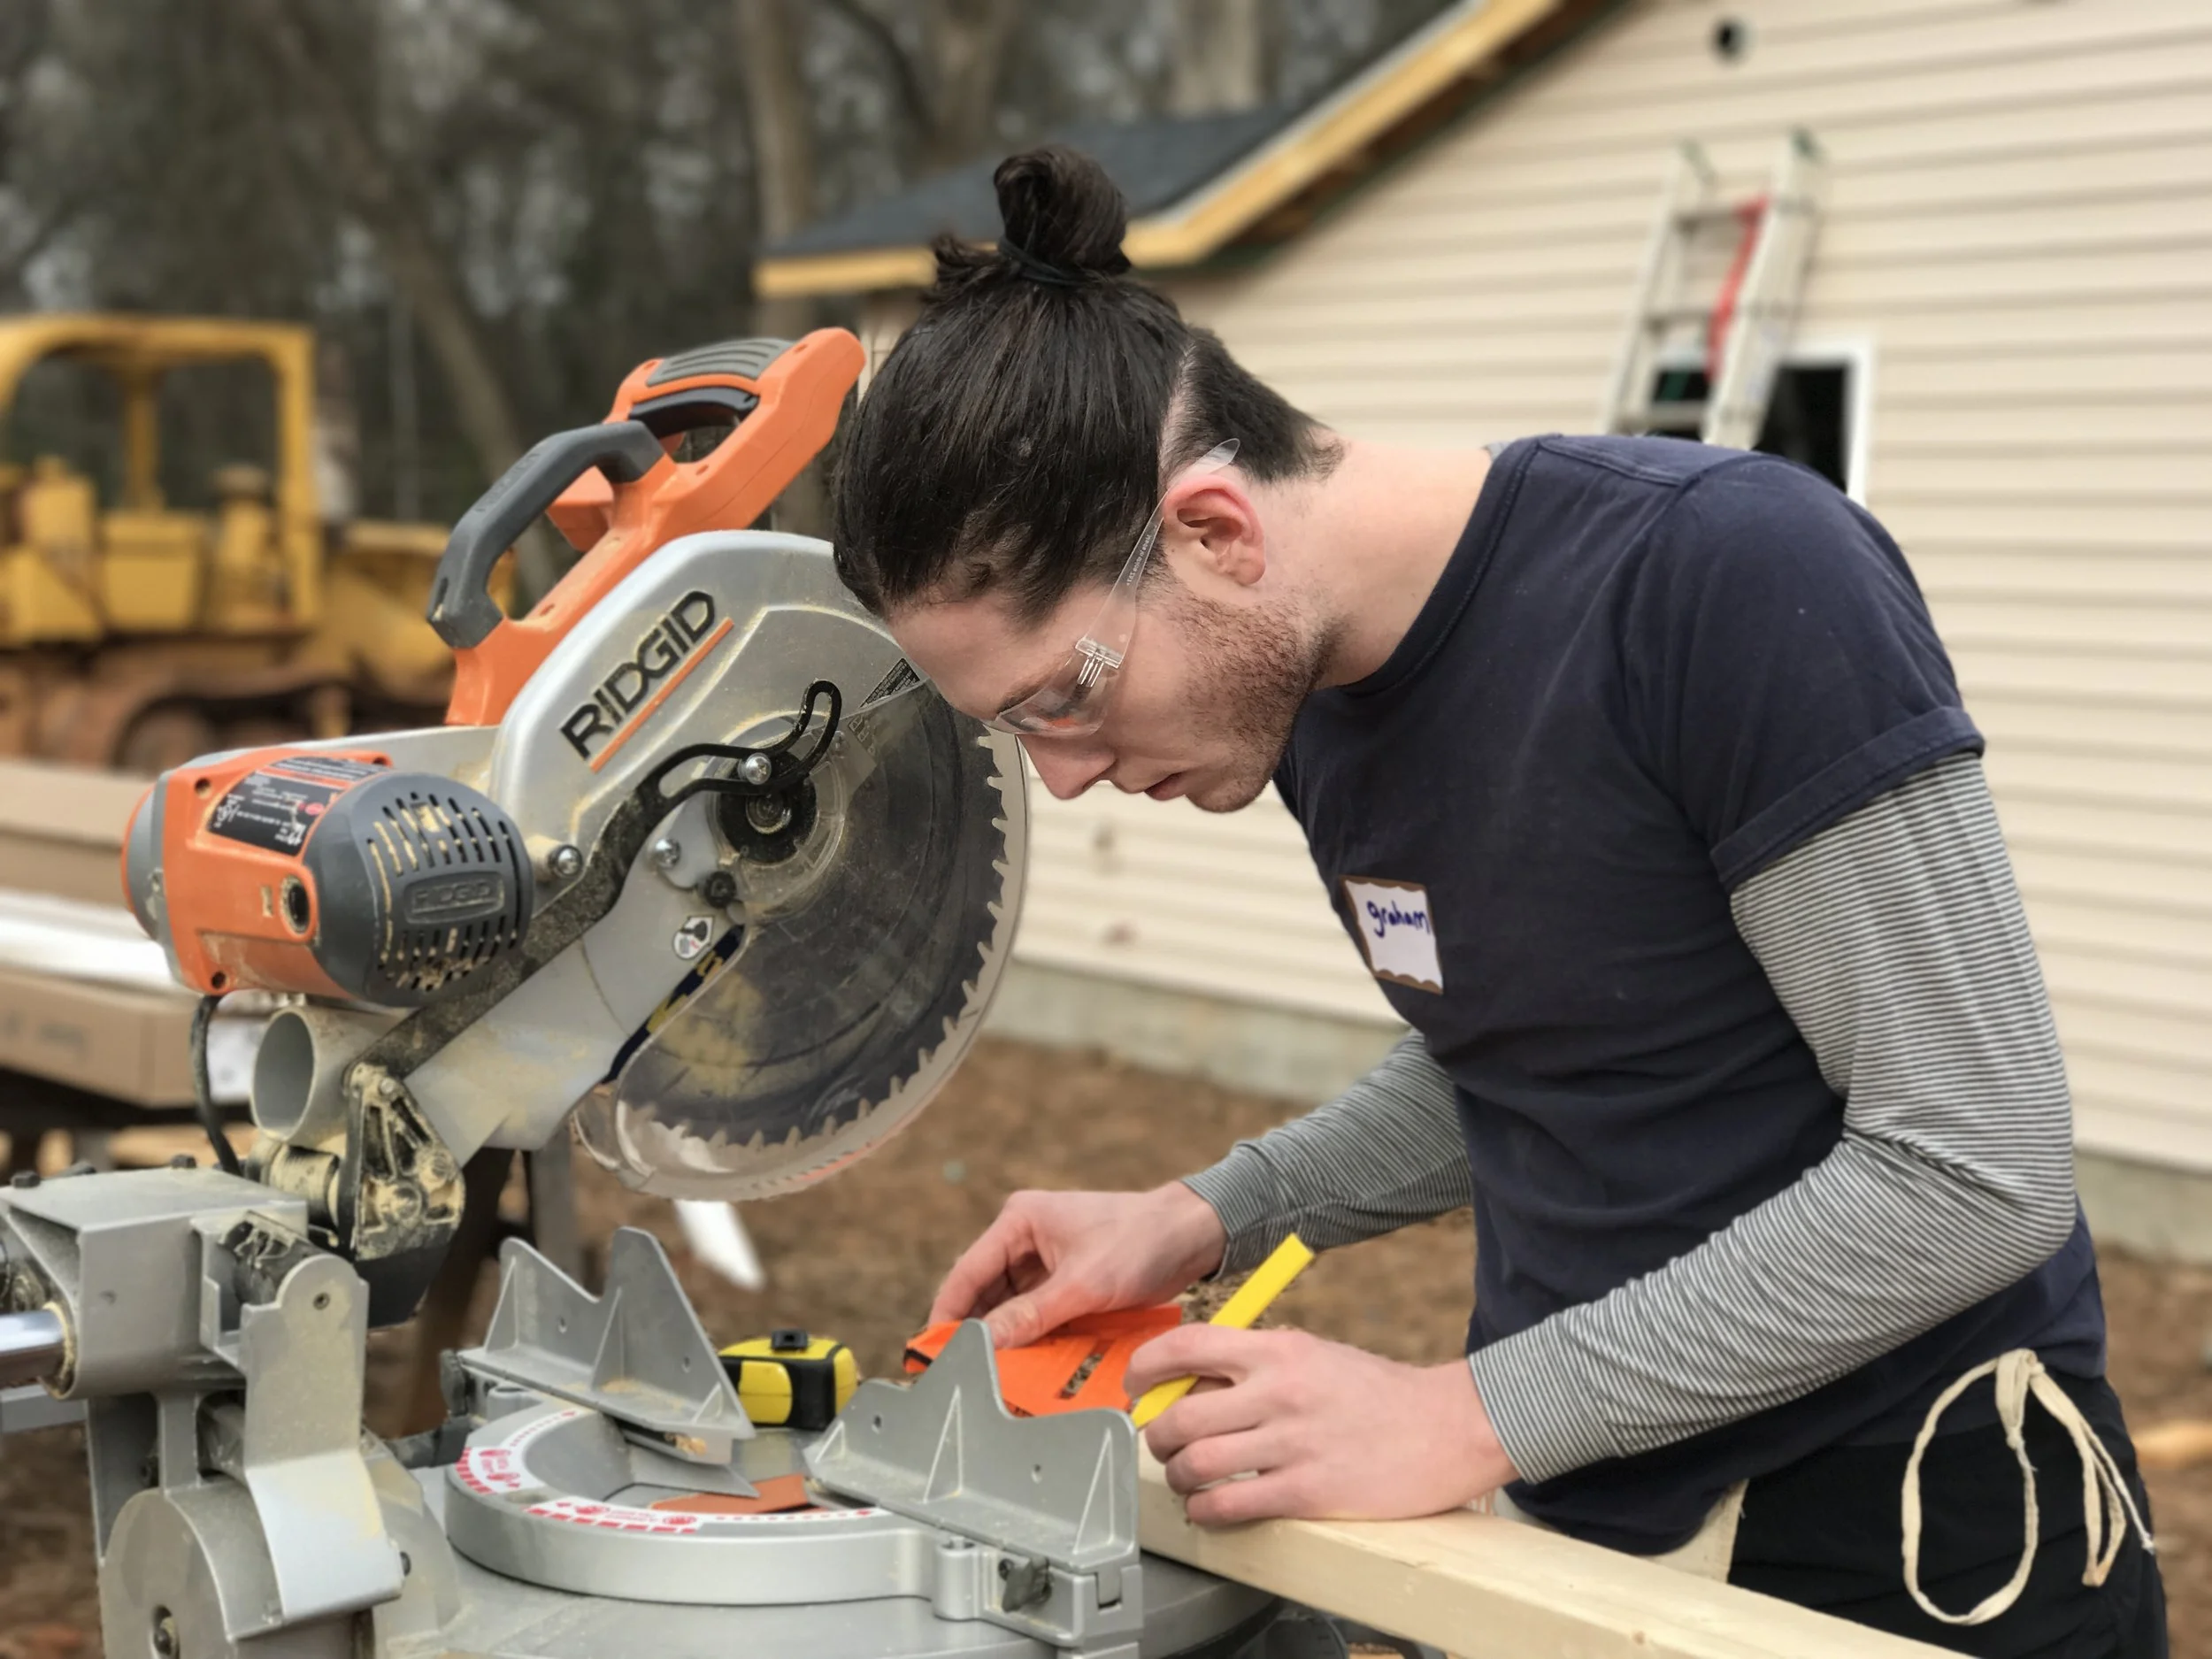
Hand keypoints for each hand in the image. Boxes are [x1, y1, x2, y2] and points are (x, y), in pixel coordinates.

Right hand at [929, 1183, 1226, 1346]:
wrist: (1193, 1235)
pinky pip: (1040, 1318)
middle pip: (987, 1296)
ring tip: (997, 1377)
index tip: (932, 1350)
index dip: (948, 1313)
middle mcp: (1026, 1240)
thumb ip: (1031, 1315)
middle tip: (966, 1374)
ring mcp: (1047, 1264)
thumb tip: (986, 1343)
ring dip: (1009, 1342)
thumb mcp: (1083, 1283)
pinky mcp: (1067, 1284)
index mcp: (1020, 1222)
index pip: (968, 1272)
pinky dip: (1036, 1341)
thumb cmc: (1141, 1239)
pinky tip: (1030, 1368)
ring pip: (1013, 1312)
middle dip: (980, 1334)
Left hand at [1127, 1325, 1518, 1524]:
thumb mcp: (1313, 1356)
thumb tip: (1189, 1384)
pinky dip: (1205, 1511)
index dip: (1145, 1368)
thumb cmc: (1376, 1393)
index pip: (1186, 1346)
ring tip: (1186, 1479)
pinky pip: (1229, 1505)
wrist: (1446, 1427)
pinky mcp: (1308, 1492)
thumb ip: (1254, 1365)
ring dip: (1178, 1477)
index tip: (1136, 1387)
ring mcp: (1293, 1444)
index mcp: (1278, 1350)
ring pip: (1197, 1463)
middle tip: (1159, 1445)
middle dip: (1155, 1437)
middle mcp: (1280, 1392)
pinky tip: (1210, 1507)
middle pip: (1179, 1416)